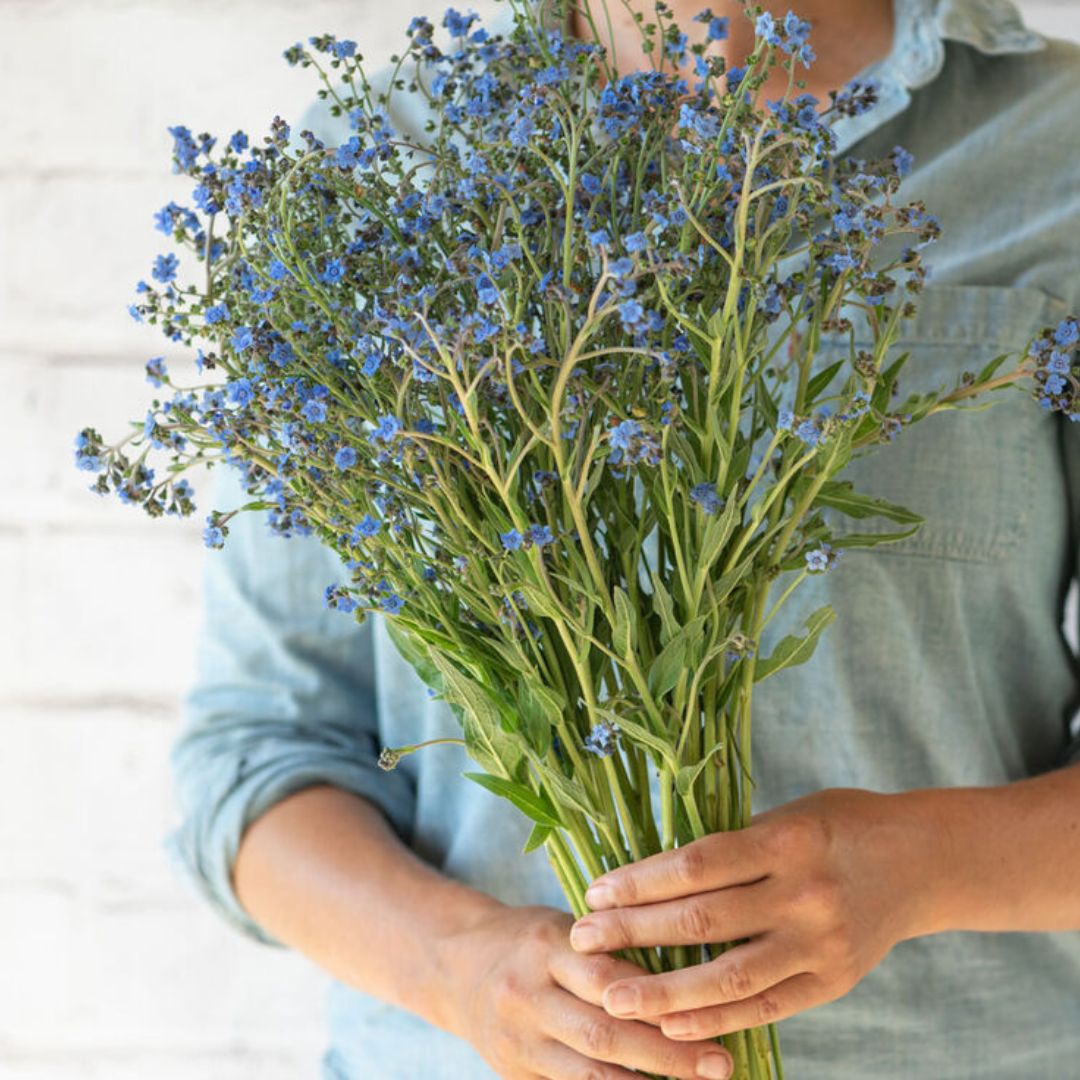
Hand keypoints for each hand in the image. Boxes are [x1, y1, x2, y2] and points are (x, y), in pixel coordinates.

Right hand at [441, 903, 734, 1078]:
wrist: (454, 966)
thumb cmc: (527, 939)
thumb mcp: (561, 926)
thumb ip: (608, 951)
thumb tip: (685, 976)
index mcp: (543, 945)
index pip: (607, 975)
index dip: (658, 996)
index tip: (711, 1006)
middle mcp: (526, 995)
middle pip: (603, 1033)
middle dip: (666, 1054)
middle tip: (720, 1063)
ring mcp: (517, 1041)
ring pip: (587, 1074)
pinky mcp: (512, 1075)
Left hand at [569, 787, 945, 1040]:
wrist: (922, 861)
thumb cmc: (840, 825)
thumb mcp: (786, 816)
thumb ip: (731, 847)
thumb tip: (654, 875)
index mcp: (786, 841)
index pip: (696, 865)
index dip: (640, 881)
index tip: (595, 891)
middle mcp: (804, 894)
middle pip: (702, 920)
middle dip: (634, 932)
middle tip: (582, 941)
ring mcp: (821, 945)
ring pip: (729, 976)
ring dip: (664, 992)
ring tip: (612, 996)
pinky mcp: (832, 982)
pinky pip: (764, 1007)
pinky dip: (716, 1019)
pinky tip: (672, 1026)